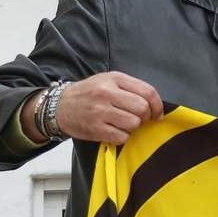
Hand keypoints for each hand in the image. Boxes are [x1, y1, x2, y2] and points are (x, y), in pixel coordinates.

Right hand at [49, 72, 163, 142]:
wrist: (60, 106)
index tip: (157, 114)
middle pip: (142, 109)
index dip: (158, 105)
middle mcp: (107, 93)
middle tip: (140, 119)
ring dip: (134, 127)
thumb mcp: (109, 81)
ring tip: (125, 124)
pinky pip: (122, 137)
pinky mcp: (95, 129)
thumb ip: (131, 88)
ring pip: (134, 124)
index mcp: (114, 79)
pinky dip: (123, 136)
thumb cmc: (90, 93)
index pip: (148, 92)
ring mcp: (100, 111)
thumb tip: (155, 106)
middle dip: (146, 117)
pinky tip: (115, 130)